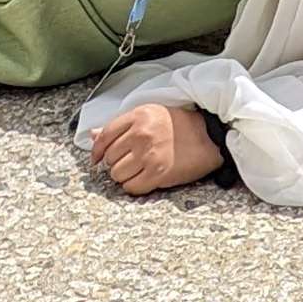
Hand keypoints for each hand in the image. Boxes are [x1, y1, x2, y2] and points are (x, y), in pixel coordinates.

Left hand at [86, 100, 225, 196]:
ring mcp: (149, 154)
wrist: (210, 136)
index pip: (105, 136)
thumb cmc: (181, 124)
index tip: (97, 158)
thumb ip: (122, 125)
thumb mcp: (152, 114)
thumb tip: (92, 135)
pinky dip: (135, 185)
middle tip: (131, 159)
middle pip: (110, 158)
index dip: (97, 150)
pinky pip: (131, 187)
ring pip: (117, 174)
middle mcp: (142, 133)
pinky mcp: (157, 173)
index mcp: (140, 115)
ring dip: (125, 175)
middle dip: (116, 161)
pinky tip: (146, 177)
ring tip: (140, 168)